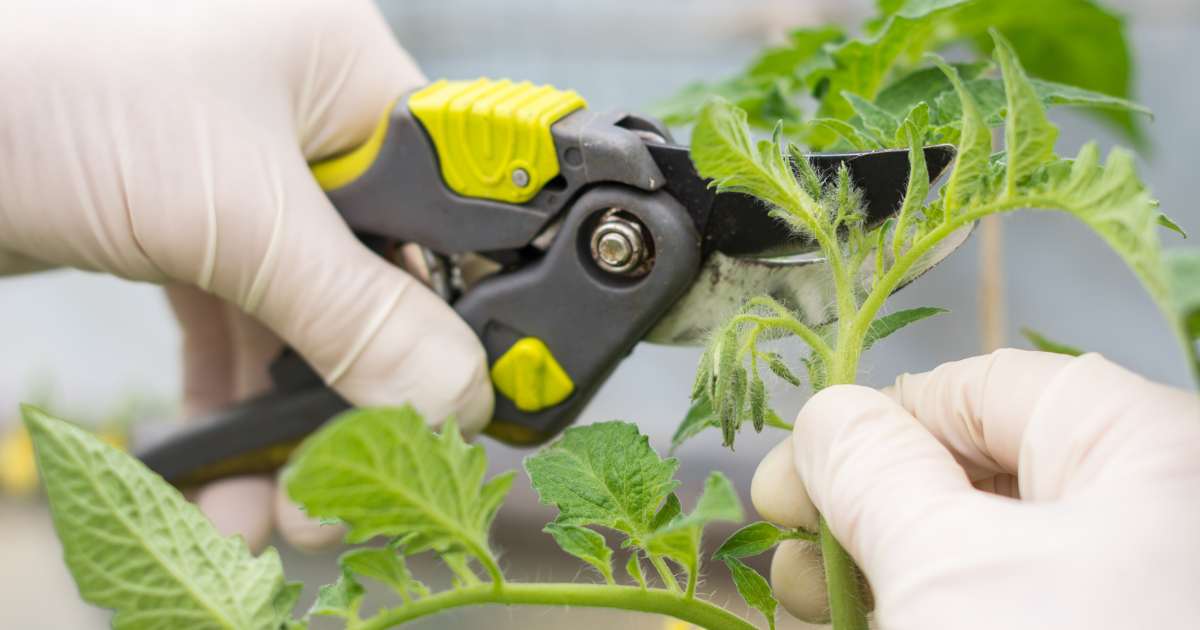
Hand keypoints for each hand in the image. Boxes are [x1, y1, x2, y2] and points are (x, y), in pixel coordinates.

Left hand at [0, 0, 492, 550]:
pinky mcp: (185, 238)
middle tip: (355, 491)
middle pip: (383, 288)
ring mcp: (245, 188)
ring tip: (282, 513)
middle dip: (367, 400)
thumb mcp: (233, 212)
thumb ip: (356, 312)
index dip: (475, 314)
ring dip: (294, 429)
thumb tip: (455, 400)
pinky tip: (226, 475)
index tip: (473, 407)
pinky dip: (236, 409)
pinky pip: (239, 335)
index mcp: (350, 80)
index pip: (457, 212)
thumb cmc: (48, 88)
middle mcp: (309, 130)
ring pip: (309, 326)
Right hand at [752, 349, 1199, 627]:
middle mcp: (1147, 510)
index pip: (977, 389)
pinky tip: (859, 616)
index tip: (791, 479)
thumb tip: (826, 417)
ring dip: (875, 561)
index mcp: (1141, 449)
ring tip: (806, 594)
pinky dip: (922, 603)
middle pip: (969, 470)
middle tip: (786, 542)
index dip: (867, 424)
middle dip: (859, 503)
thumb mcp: (948, 569)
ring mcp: (1125, 587)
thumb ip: (872, 471)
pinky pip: (998, 599)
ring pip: (978, 548)